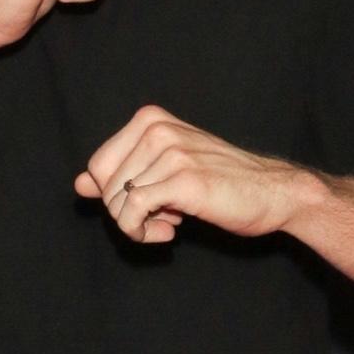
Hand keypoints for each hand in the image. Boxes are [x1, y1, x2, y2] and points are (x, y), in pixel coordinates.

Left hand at [75, 107, 309, 245]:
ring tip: (169, 223)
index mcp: (150, 120)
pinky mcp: (181, 180)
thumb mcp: (166, 172)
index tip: (146, 203)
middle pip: (105, 186)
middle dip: (125, 213)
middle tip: (161, 217)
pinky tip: (169, 233)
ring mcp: (169, 152)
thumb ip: (122, 176)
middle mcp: (157, 129)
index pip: (98, 165)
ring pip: (117, 203)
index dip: (115, 195)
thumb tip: (79, 184)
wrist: (273, 193)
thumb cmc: (223, 183)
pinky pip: (131, 215)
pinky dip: (142, 233)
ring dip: (139, 226)